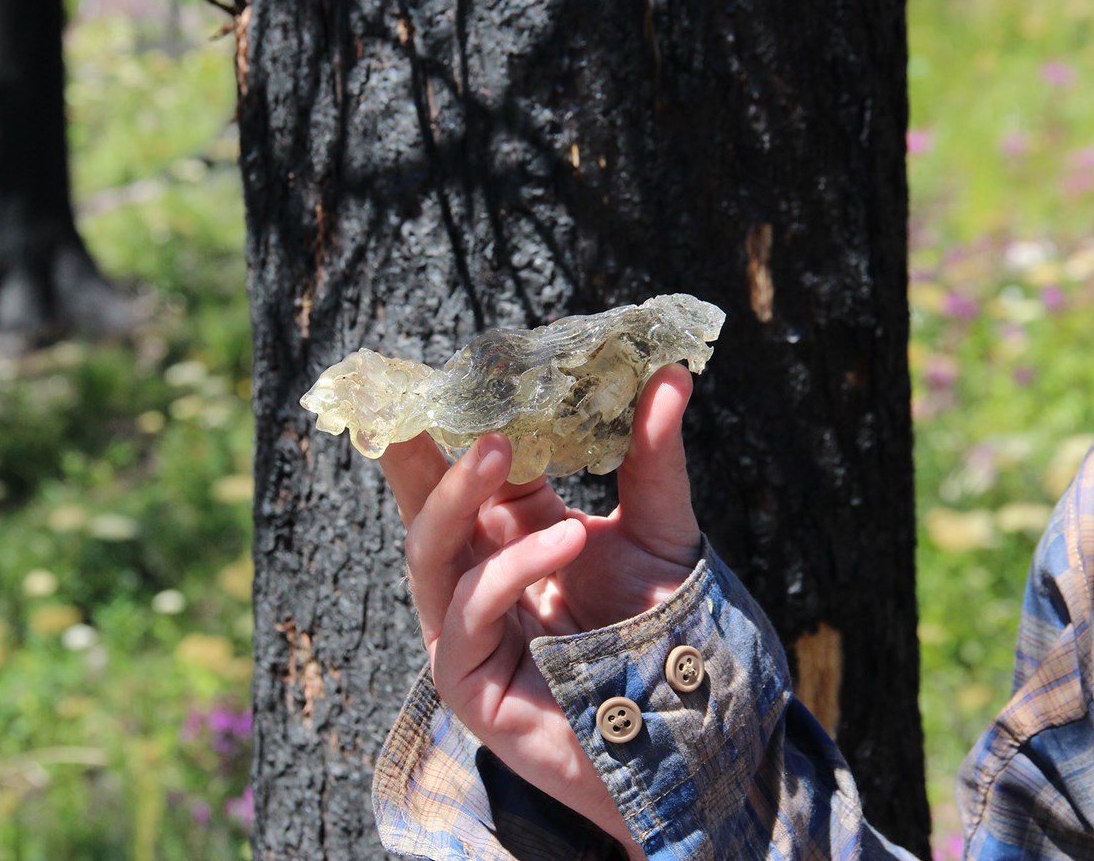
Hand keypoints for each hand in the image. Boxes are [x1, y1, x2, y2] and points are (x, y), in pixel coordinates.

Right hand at [377, 364, 700, 857]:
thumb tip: (670, 370)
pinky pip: (469, 612)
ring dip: (454, 495)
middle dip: (414, 449)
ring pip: (427, 550)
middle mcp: (476, 574)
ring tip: (497, 446)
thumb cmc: (660, 629)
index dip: (451, 422)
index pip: (467, 472)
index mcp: (511, 534)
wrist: (680, 724)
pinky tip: (562, 542)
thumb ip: (653, 458)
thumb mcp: (659, 531)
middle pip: (423, 504)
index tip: (446, 369)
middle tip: (420, 394)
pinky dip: (510, 570)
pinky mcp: (464, 676)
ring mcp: (463, 626)